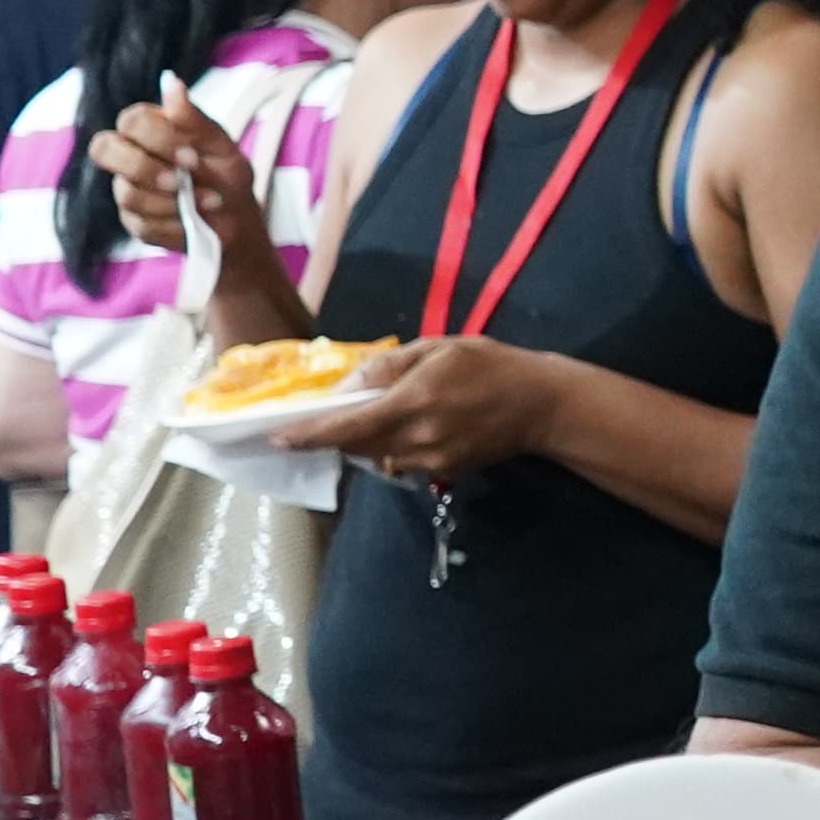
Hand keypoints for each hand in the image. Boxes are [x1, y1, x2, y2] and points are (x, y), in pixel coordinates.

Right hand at [91, 80, 266, 271]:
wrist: (236, 218)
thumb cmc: (227, 173)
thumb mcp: (220, 146)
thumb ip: (193, 119)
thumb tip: (171, 81)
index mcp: (150, 127)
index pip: (131, 121)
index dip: (156, 139)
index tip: (193, 157)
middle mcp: (129, 154)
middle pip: (102, 148)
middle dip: (143, 168)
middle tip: (179, 183)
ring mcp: (126, 187)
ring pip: (126, 192)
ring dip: (172, 202)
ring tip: (210, 202)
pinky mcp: (132, 220)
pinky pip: (141, 224)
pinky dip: (175, 225)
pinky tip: (194, 221)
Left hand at [274, 338, 554, 481]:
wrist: (541, 404)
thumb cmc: (490, 365)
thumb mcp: (438, 349)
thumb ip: (389, 367)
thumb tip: (347, 388)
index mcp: (412, 402)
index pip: (345, 428)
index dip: (308, 435)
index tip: (278, 439)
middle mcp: (416, 438)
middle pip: (354, 447)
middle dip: (337, 434)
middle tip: (330, 416)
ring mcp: (431, 459)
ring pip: (376, 457)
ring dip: (364, 441)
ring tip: (378, 417)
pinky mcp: (445, 470)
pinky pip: (401, 462)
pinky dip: (391, 447)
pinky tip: (410, 427)